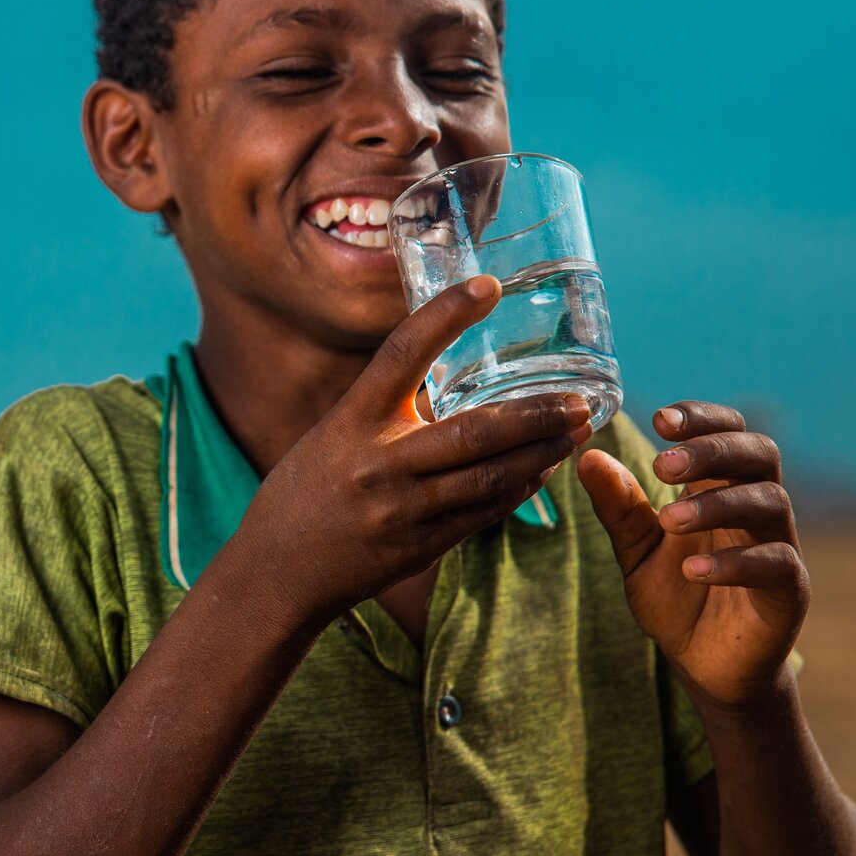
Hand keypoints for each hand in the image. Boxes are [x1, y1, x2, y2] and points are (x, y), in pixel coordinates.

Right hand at [235, 276, 591, 627]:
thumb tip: (444, 371)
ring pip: (489, 476)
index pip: (401, 354)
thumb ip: (386, 409)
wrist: (277, 570)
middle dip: (535, 414)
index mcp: (351, 420)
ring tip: (577, 430)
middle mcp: (378, 462)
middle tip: (578, 398)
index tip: (488, 285)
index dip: (444, 316)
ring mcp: (401, 509)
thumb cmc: (305, 491)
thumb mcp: (334, 434)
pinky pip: (483, 513)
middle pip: (473, 431)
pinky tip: (544, 469)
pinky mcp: (418, 546)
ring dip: (541, 453)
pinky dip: (519, 488)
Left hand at [576, 401, 808, 706]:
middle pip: (758, 453)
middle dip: (712, 450)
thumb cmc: (676, 597)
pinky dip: (734, 562)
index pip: (728, 431)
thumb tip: (589, 457)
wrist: (704, 665)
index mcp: (720, 488)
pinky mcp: (790, 591)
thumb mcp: (635, 551)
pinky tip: (692, 570)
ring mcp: (779, 546)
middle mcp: (756, 507)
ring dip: (718, 504)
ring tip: (669, 520)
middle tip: (662, 464)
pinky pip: (776, 563)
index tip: (661, 420)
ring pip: (770, 502)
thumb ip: (618, 507)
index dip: (701, 418)